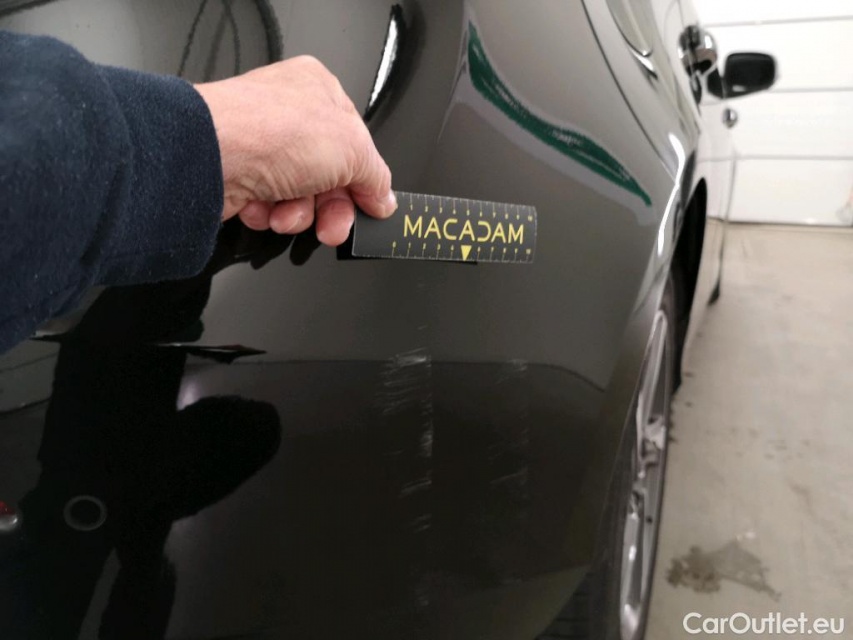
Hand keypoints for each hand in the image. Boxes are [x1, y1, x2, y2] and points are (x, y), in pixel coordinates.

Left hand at [195, 56, 396, 245]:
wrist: (208, 156)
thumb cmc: (269, 131)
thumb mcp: (351, 150)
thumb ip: (376, 176)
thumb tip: (384, 196)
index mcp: (318, 91)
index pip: (355, 144)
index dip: (364, 180)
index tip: (370, 206)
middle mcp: (289, 115)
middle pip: (329, 176)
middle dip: (331, 209)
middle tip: (332, 226)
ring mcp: (261, 145)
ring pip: (300, 197)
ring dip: (297, 214)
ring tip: (285, 212)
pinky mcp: (238, 174)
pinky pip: (269, 206)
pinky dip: (268, 214)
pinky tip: (261, 207)